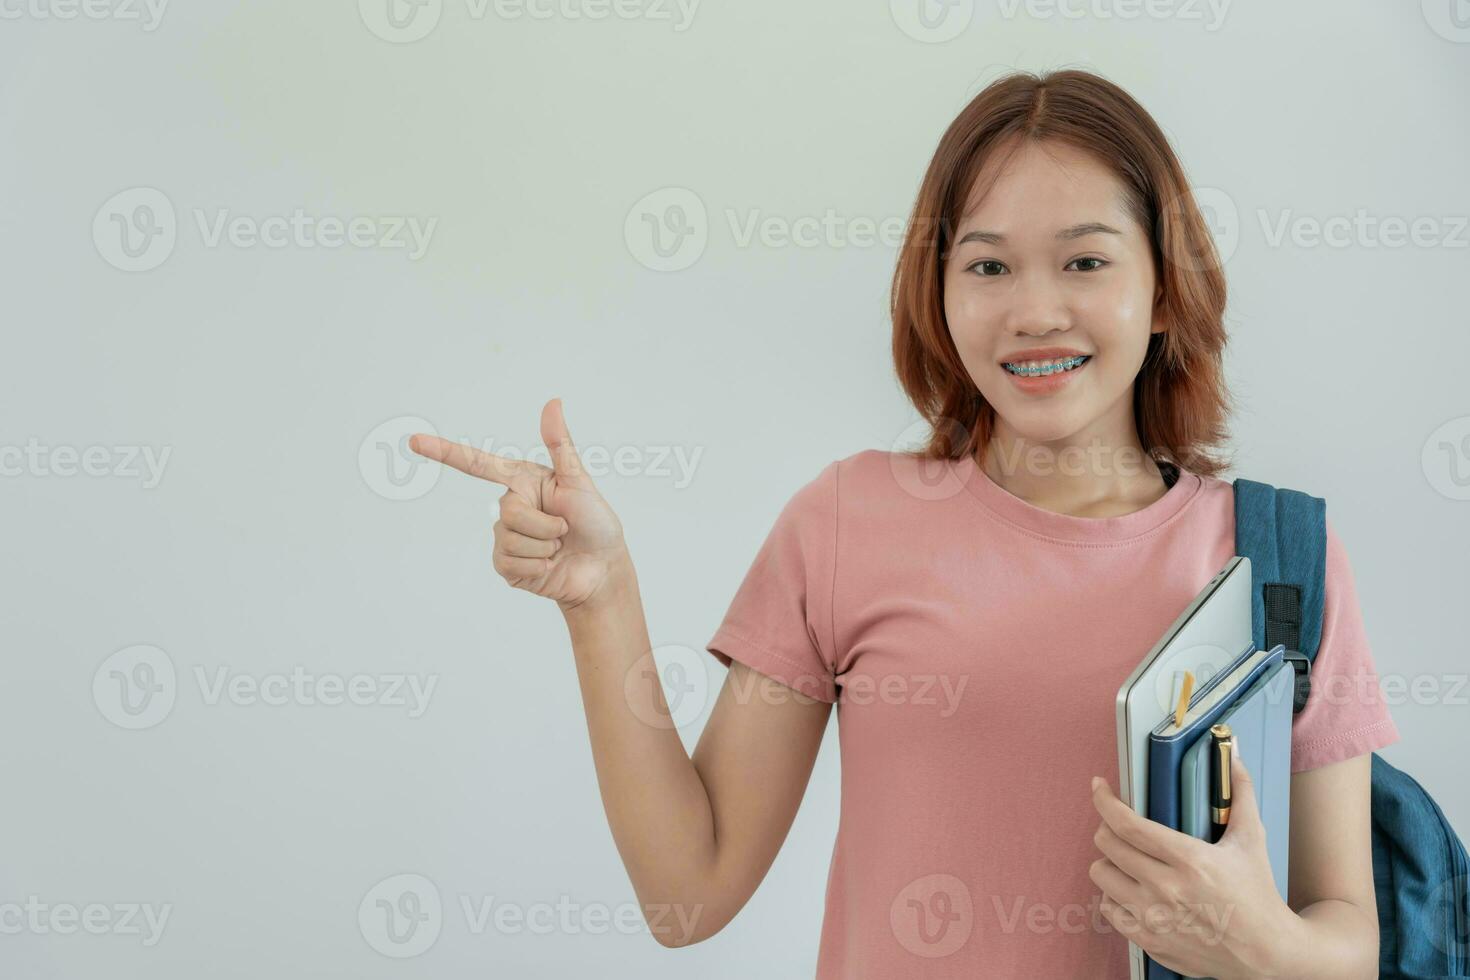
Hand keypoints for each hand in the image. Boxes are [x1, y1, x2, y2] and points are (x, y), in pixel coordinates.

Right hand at [409, 397, 630, 610]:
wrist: (603, 568)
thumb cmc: (595, 521)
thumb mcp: (579, 480)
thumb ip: (560, 444)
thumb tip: (553, 402)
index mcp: (522, 481)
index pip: (477, 464)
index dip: (445, 452)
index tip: (414, 441)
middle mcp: (510, 506)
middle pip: (508, 510)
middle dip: (546, 523)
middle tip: (565, 528)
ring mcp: (506, 537)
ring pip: (510, 538)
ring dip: (544, 546)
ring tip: (559, 546)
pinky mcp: (507, 565)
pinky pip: (510, 562)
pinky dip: (536, 566)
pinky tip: (549, 566)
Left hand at [1088, 738, 1295, 979]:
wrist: (1267, 955)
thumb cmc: (1258, 896)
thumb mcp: (1252, 841)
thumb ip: (1240, 796)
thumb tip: (1236, 758)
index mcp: (1190, 860)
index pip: (1128, 824)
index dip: (1104, 800)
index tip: (1099, 787)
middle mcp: (1166, 889)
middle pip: (1107, 844)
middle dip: (1108, 827)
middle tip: (1120, 825)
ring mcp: (1154, 917)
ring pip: (1101, 874)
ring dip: (1110, 860)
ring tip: (1129, 859)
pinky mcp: (1148, 940)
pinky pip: (1107, 907)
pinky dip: (1114, 894)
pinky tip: (1133, 889)